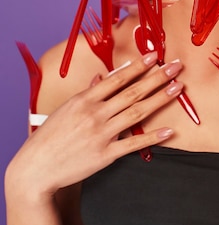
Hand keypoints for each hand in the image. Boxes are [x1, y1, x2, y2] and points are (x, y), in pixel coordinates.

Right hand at [8, 53, 182, 197]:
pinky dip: (152, 137)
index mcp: (84, 99)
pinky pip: (133, 144)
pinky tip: (169, 130)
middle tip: (176, 67)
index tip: (155, 56)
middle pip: (132, 92)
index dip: (138, 66)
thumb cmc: (50, 136)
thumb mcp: (67, 108)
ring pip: (137, 113)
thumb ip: (88, 91)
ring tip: (177, 88)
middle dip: (157, 78)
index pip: (117, 78)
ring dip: (160, 99)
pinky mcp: (105, 155)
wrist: (36, 168)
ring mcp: (101, 134)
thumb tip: (102, 77)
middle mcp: (95, 114)